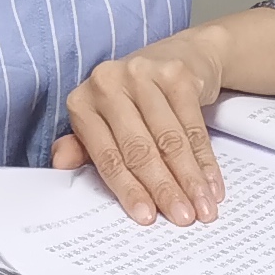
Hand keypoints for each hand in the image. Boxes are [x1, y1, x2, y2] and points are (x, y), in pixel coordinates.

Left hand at [50, 32, 229, 223]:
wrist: (180, 56)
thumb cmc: (134, 100)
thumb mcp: (104, 123)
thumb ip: (83, 148)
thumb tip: (61, 165)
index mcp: (82, 101)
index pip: (108, 156)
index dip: (130, 189)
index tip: (148, 217)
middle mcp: (109, 83)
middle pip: (140, 149)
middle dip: (164, 189)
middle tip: (183, 218)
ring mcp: (143, 73)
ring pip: (170, 140)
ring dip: (190, 179)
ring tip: (203, 208)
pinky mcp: (177, 73)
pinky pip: (193, 126)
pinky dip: (206, 160)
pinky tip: (213, 183)